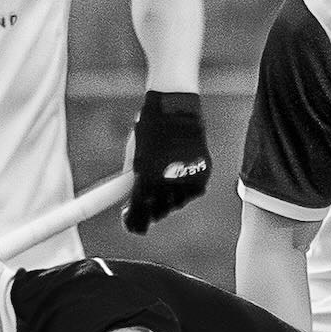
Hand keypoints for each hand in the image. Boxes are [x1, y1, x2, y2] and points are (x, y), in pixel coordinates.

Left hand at [125, 91, 210, 233]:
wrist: (176, 109)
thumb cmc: (150, 129)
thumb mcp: (134, 154)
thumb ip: (131, 179)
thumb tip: (128, 200)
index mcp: (145, 180)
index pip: (139, 213)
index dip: (133, 221)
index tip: (129, 222)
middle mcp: (166, 184)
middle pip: (159, 213)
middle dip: (152, 210)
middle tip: (147, 203)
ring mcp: (186, 180)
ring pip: (177, 204)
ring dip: (169, 200)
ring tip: (164, 183)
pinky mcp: (202, 175)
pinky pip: (193, 193)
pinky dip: (186, 189)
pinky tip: (179, 177)